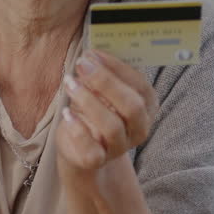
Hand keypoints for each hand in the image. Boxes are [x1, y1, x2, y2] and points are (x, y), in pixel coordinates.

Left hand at [57, 50, 158, 172]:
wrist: (79, 147)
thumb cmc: (92, 109)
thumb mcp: (101, 90)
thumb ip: (103, 73)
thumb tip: (91, 54)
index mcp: (147, 106)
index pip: (140, 85)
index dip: (117, 67)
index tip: (94, 53)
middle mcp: (139, 129)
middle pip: (132, 106)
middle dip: (105, 82)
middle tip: (82, 65)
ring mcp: (120, 147)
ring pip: (112, 126)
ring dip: (89, 101)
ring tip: (70, 83)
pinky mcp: (98, 161)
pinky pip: (92, 151)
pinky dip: (78, 130)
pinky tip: (66, 112)